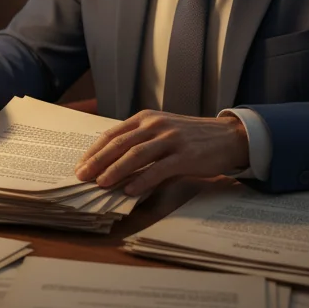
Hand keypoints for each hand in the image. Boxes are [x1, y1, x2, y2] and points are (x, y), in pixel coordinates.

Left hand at [74, 110, 249, 196]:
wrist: (228, 136)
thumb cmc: (191, 137)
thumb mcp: (162, 132)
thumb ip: (139, 143)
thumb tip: (111, 165)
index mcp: (146, 118)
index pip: (113, 134)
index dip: (94, 150)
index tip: (80, 165)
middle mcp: (156, 125)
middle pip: (120, 143)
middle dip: (98, 161)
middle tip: (82, 176)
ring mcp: (171, 139)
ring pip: (136, 154)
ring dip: (116, 169)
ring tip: (101, 183)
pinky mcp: (186, 155)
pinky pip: (160, 168)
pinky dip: (143, 179)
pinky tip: (130, 189)